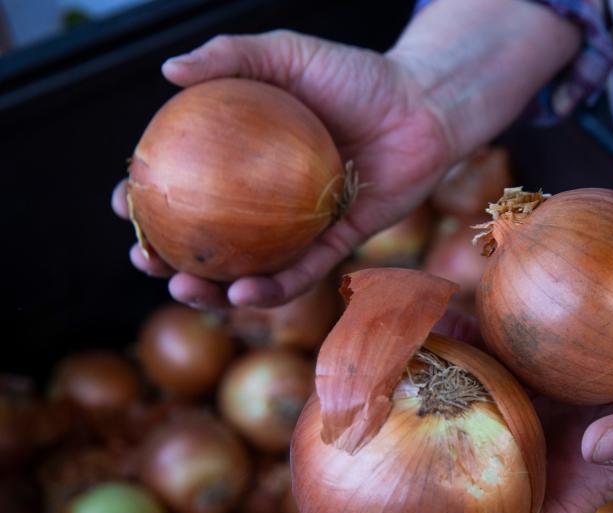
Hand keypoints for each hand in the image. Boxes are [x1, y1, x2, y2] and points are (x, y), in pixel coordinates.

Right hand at [114, 29, 453, 307]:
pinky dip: (274, 287)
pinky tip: (245, 293)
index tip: (125, 204)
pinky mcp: (340, 243)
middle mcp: (270, 199)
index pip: (187, 182)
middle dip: (170, 258)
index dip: (151, 197)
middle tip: (148, 262)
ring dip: (214, 290)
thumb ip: (232, 57)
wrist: (423, 105)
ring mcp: (303, 225)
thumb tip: (167, 72)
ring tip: (188, 291)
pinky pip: (304, 273)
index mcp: (246, 158)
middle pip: (211, 237)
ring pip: (251, 268)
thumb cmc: (356, 75)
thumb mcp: (288, 55)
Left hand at [348, 264, 612, 512]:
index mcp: (571, 491)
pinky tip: (389, 348)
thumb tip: (595, 446)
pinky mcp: (505, 360)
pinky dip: (425, 358)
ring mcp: (510, 410)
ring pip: (441, 441)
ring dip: (391, 451)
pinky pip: (458, 363)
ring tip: (339, 453)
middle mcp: (528, 458)